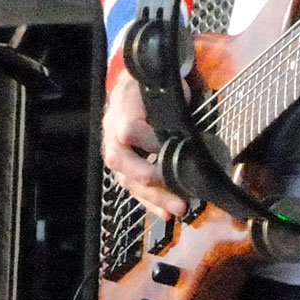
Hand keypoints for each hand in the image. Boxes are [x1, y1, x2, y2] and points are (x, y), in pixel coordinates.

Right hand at [99, 70, 187, 219]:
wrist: (129, 89)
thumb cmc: (150, 88)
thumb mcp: (163, 87)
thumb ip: (172, 103)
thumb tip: (187, 122)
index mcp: (122, 112)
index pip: (131, 132)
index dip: (153, 143)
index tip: (177, 148)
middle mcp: (112, 137)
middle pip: (124, 164)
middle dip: (151, 180)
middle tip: (176, 192)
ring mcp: (115, 155)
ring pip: (128, 181)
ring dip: (154, 198)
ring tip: (177, 209)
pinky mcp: (121, 169)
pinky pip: (132, 188)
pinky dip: (149, 202)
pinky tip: (164, 212)